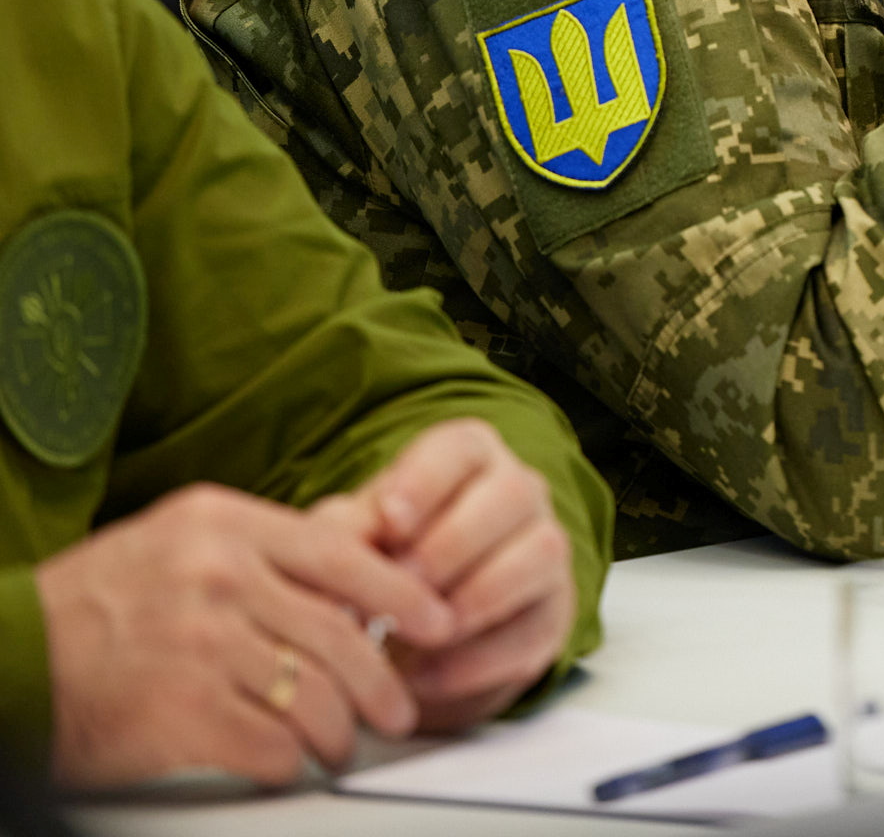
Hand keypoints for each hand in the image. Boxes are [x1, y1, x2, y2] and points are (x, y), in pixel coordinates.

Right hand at [36, 483, 454, 787]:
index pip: (341, 554)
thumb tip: (362, 561)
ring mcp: (201, 644)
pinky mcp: (182, 713)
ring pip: (313, 694)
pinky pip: (270, 744)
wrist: (10, 662)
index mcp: (221, 524)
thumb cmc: (93, 609)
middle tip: (396, 711)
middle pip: (338, 634)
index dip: (401, 594)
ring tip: (339, 746)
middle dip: (380, 683)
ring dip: (337, 732)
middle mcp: (217, 576)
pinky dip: (287, 762)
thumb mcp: (178, 545)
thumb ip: (265, 550)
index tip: (437, 621)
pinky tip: (285, 764)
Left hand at [342, 418, 577, 731]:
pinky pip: (534, 628)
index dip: (428, 481)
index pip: (461, 448)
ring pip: (540, 552)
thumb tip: (335, 548)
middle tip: (404, 585)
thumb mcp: (351, 540)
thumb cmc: (380, 564)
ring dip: (480, 595)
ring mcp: (546, 550)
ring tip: (423, 633)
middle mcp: (519, 491)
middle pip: (511, 494)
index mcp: (468, 457)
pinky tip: (426, 676)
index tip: (390, 520)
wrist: (412, 633)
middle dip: (454, 544)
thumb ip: (341, 534)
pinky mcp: (553, 614)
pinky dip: (480, 658)